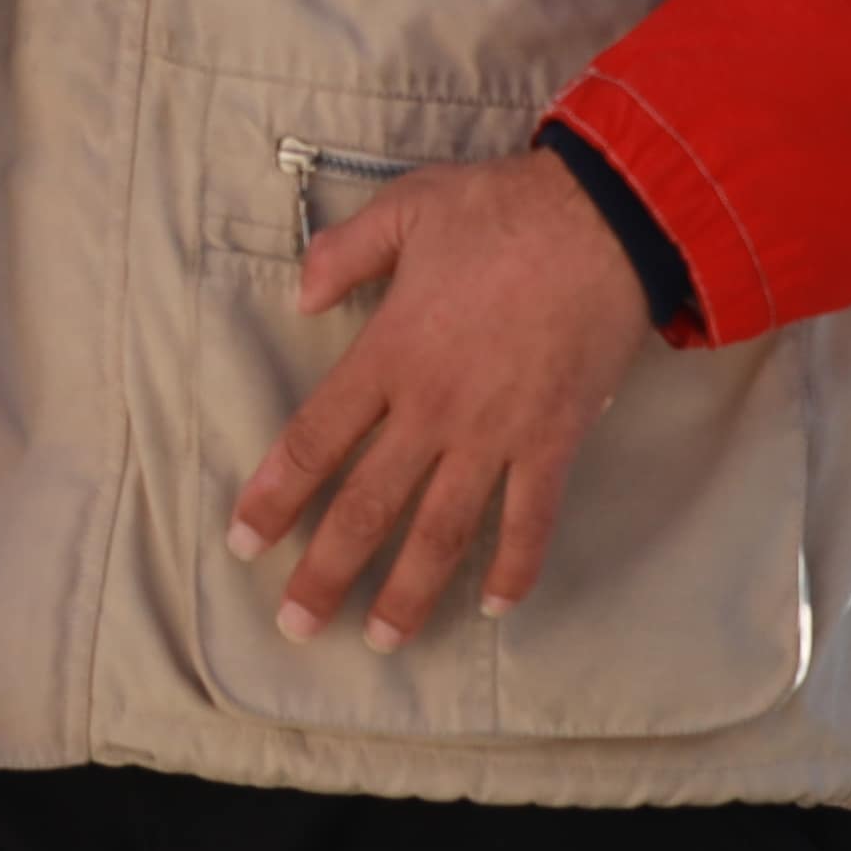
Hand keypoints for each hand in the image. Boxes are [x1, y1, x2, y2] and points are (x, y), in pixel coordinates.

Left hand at [228, 150, 655, 652]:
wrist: (607, 220)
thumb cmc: (501, 210)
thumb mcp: (404, 210)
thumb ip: (343, 254)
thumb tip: (300, 296)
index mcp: (388, 355)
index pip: (313, 440)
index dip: (275, 496)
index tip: (243, 541)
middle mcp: (433, 409)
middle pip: (366, 505)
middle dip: (325, 571)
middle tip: (294, 623)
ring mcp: (496, 433)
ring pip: (441, 530)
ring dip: (407, 590)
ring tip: (378, 640)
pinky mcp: (554, 441)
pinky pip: (531, 519)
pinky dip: (514, 566)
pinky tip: (491, 606)